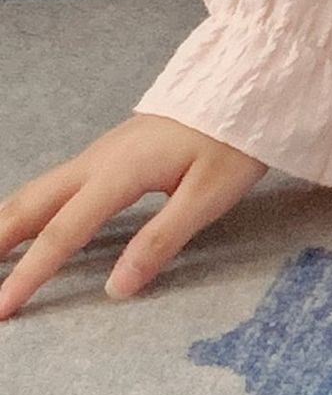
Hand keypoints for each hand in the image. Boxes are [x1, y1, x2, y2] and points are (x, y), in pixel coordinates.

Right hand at [0, 114, 269, 318]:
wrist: (246, 85)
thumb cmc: (233, 141)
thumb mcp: (208, 196)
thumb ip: (161, 240)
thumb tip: (116, 288)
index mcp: (118, 174)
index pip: (63, 233)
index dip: (29, 274)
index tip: (2, 309)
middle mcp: (97, 161)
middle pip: (32, 205)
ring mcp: (101, 153)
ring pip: (38, 191)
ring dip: (4, 222)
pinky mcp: (111, 152)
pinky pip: (54, 183)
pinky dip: (27, 207)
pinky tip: (25, 220)